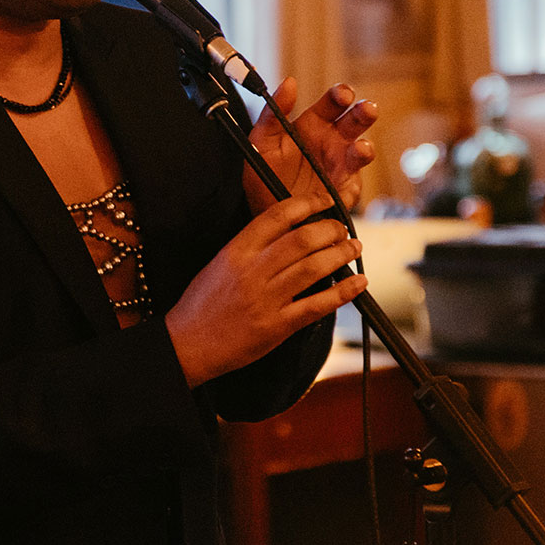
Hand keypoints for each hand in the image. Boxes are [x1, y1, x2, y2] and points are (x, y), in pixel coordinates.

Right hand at [166, 195, 366, 386]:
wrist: (187, 344)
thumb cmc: (202, 304)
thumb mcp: (219, 263)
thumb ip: (250, 247)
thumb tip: (289, 232)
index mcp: (236, 251)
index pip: (277, 216)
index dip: (307, 203)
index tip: (325, 200)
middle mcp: (252, 271)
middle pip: (302, 239)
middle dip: (330, 230)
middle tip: (343, 229)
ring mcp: (265, 299)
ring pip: (313, 268)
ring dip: (340, 255)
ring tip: (353, 248)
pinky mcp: (276, 327)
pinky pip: (316, 305)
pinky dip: (342, 293)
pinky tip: (357, 284)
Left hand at [245, 78, 378, 213]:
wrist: (265, 207)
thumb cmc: (265, 169)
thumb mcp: (262, 140)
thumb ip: (273, 113)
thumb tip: (289, 83)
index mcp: (314, 124)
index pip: (333, 103)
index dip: (341, 95)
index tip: (344, 95)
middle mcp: (333, 142)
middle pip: (356, 122)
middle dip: (364, 114)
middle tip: (367, 109)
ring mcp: (341, 166)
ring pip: (362, 153)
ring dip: (365, 149)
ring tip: (360, 149)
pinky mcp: (343, 192)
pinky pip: (352, 189)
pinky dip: (350, 189)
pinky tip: (343, 190)